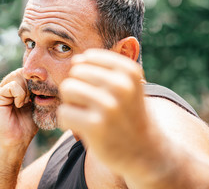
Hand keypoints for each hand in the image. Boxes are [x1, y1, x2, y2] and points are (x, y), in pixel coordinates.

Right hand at [0, 68, 37, 150]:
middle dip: (32, 82)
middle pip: (23, 71)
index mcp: (17, 86)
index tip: (43, 89)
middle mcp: (8, 85)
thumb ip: (39, 91)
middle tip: (34, 97)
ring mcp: (2, 90)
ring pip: (17, 75)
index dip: (37, 77)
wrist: (17, 141)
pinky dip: (20, 95)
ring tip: (26, 101)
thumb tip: (48, 78)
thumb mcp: (37, 104)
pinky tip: (19, 105)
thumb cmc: (27, 125)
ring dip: (26, 88)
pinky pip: (12, 86)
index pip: (28, 71)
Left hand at [57, 49, 152, 172]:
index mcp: (129, 71)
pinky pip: (64, 112)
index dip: (86, 75)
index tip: (99, 91)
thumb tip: (76, 59)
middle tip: (91, 106)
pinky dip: (67, 121)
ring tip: (86, 115)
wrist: (144, 152)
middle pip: (75, 72)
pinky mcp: (95, 125)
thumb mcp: (126, 85)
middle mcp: (121, 85)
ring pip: (67, 88)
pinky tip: (83, 128)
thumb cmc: (127, 114)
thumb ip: (102, 69)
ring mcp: (109, 105)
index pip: (87, 57)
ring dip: (71, 103)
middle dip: (77, 88)